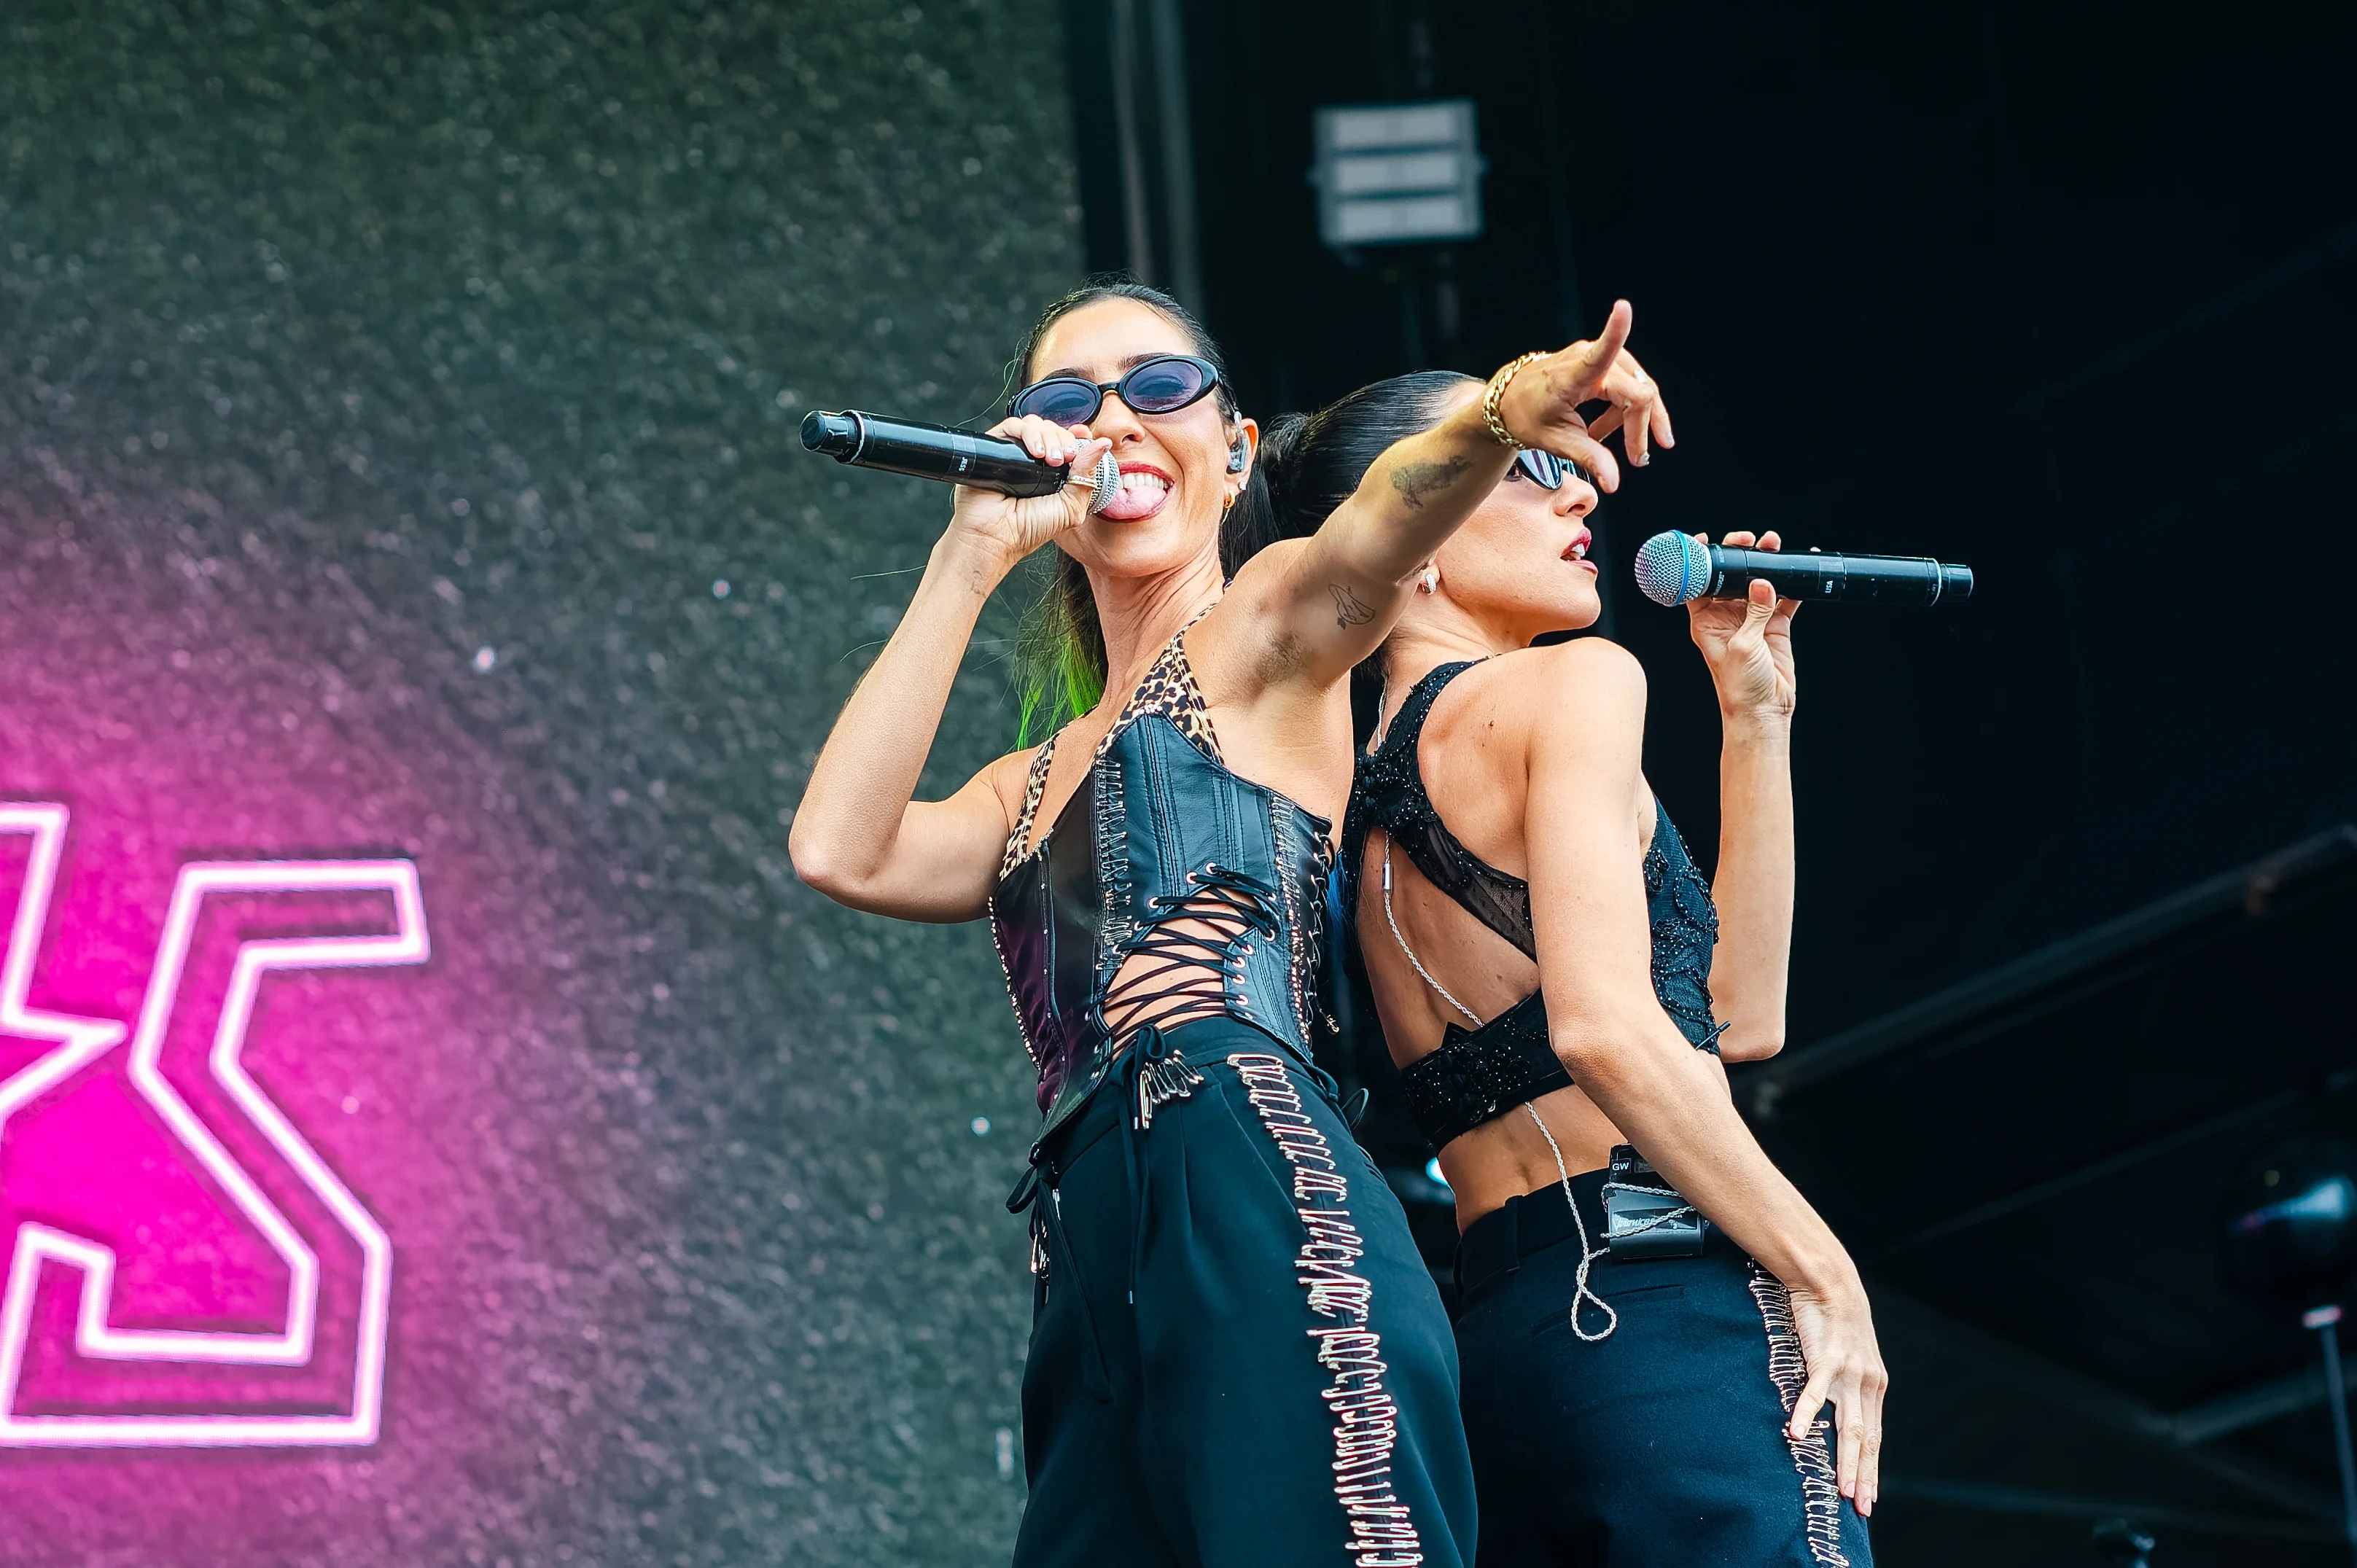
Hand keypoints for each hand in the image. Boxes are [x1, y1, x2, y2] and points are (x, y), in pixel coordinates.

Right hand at [945, 414, 1114, 570]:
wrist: (997, 537)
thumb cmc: (1029, 529)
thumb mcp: (1071, 507)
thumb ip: (1087, 475)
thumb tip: (1103, 444)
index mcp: (1053, 472)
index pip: (1067, 440)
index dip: (1076, 434)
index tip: (1084, 436)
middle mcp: (1033, 460)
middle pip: (1053, 429)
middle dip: (1064, 439)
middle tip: (1065, 458)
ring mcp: (1014, 453)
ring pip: (1035, 424)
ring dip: (1048, 436)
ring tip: (1051, 459)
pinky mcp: (995, 447)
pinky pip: (1013, 425)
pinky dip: (1028, 432)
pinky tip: (1035, 452)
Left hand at [1494, 299, 1673, 492]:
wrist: (1508, 401)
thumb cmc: (1526, 417)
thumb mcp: (1554, 442)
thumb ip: (1587, 458)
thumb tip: (1615, 483)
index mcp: (1571, 375)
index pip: (1599, 352)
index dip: (1615, 331)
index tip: (1622, 307)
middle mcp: (1586, 358)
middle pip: (1637, 391)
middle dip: (1643, 426)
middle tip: (1639, 460)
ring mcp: (1596, 357)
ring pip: (1639, 387)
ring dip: (1638, 421)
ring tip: (1624, 450)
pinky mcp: (1602, 361)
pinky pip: (1630, 385)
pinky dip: (1627, 412)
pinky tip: (1609, 432)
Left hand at [1685, 531, 1796, 720]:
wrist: (1764, 709)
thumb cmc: (1739, 685)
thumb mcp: (1742, 645)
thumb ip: (1753, 612)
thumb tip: (1761, 583)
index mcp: (1706, 622)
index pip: (1698, 584)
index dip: (1701, 562)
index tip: (1707, 541)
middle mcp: (1726, 617)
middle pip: (1731, 577)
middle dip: (1739, 555)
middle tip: (1749, 540)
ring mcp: (1751, 619)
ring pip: (1758, 582)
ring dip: (1766, 563)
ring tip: (1773, 544)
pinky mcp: (1775, 626)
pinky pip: (1784, 598)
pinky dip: (1792, 583)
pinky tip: (1799, 567)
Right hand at [1784, 1275, 1887, 1517]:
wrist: (1830, 1281)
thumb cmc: (1835, 1320)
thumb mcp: (1850, 1356)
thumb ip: (1849, 1383)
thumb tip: (1839, 1409)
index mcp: (1873, 1385)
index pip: (1874, 1436)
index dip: (1871, 1468)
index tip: (1869, 1498)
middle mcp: (1867, 1383)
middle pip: (1867, 1439)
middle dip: (1864, 1476)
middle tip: (1861, 1507)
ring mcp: (1848, 1373)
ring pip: (1850, 1426)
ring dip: (1846, 1460)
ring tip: (1842, 1489)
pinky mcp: (1826, 1359)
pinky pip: (1815, 1393)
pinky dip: (1808, 1415)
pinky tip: (1798, 1436)